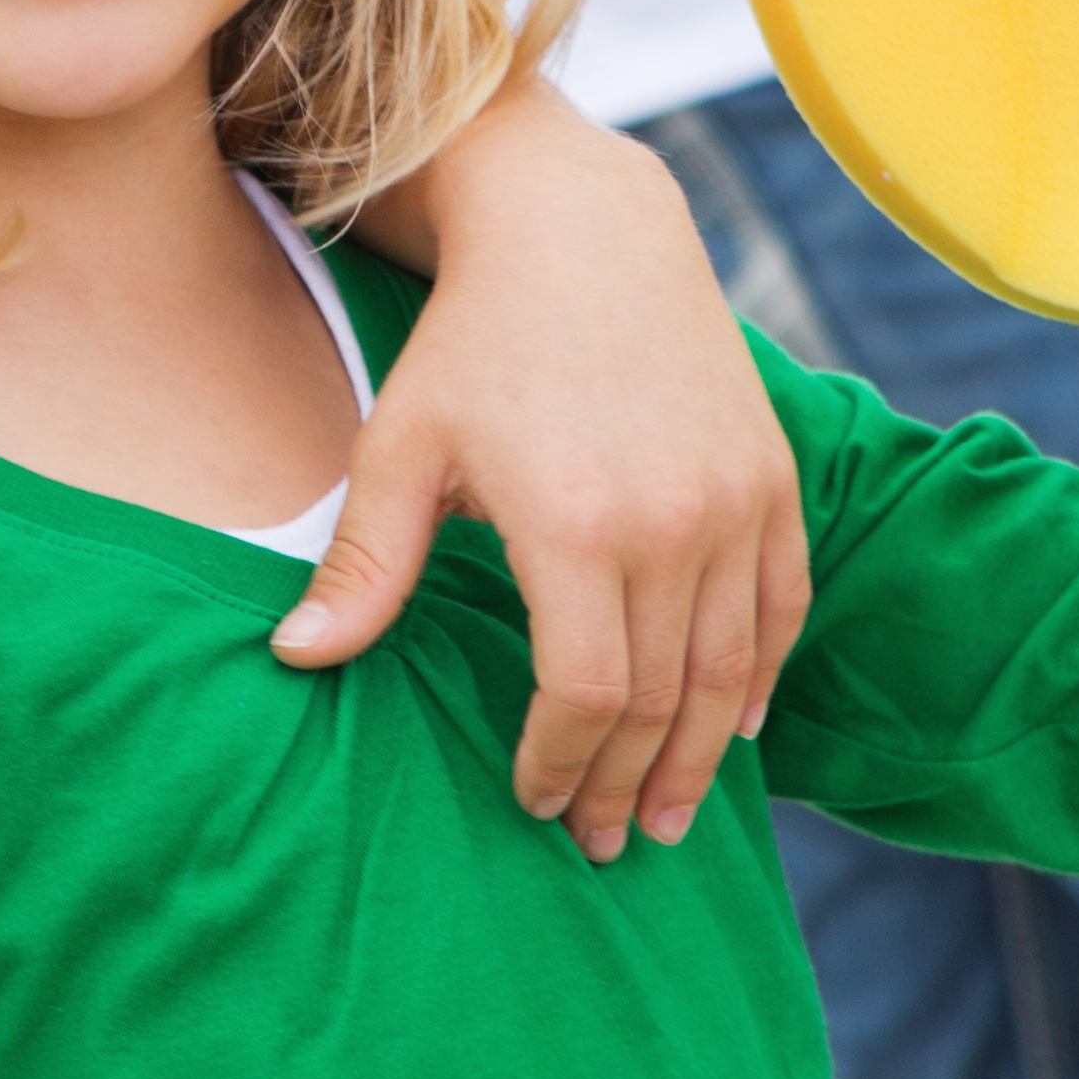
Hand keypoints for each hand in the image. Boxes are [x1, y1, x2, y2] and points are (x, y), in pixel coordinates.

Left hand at [285, 86, 814, 862]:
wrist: (583, 236)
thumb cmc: (474, 347)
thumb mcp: (402, 449)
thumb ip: (365, 568)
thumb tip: (295, 661)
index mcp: (572, 525)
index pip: (583, 694)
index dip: (561, 763)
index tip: (533, 801)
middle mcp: (670, 522)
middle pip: (661, 700)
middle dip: (628, 783)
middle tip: (605, 841)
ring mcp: (736, 502)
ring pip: (732, 671)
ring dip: (700, 758)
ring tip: (667, 816)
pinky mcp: (773, 480)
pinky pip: (783, 608)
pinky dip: (761, 679)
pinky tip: (734, 731)